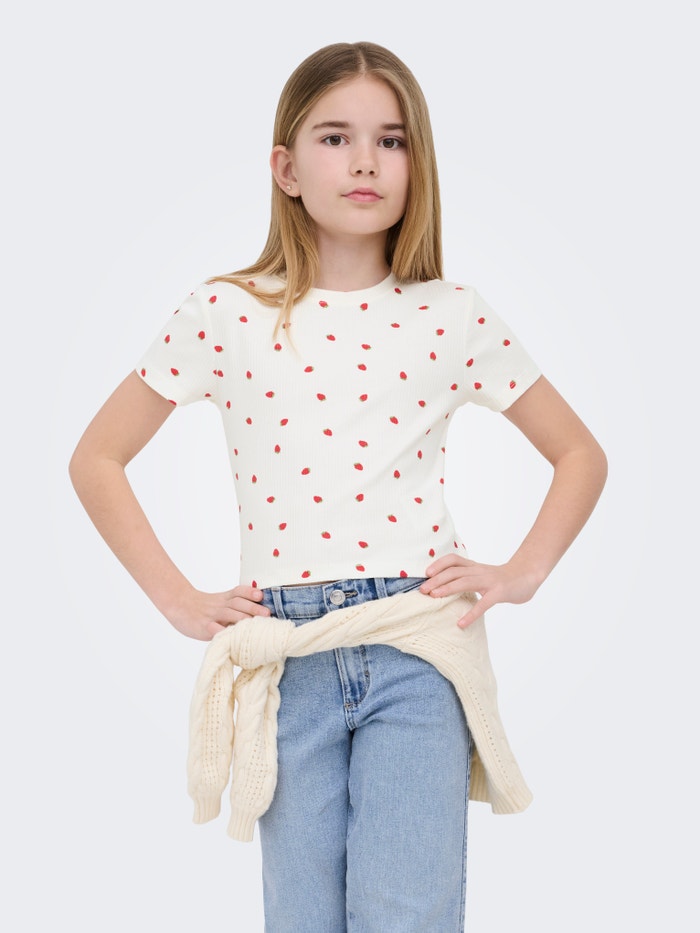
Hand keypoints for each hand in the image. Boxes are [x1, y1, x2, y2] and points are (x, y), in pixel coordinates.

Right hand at [164, 584, 270, 640]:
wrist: (179, 605)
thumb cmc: (205, 607)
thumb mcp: (221, 601)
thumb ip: (237, 605)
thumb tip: (262, 612)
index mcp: (225, 598)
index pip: (239, 591)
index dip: (249, 592)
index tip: (261, 595)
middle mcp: (220, 605)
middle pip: (238, 603)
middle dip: (253, 608)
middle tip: (267, 613)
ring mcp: (212, 616)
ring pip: (229, 614)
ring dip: (243, 619)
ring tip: (255, 625)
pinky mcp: (203, 627)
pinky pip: (213, 629)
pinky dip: (222, 631)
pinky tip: (232, 636)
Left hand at [420, 554, 542, 627]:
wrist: (528, 575)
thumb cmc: (502, 578)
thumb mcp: (482, 574)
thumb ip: (467, 577)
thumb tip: (446, 586)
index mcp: (474, 566)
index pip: (453, 560)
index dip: (439, 564)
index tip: (426, 573)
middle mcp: (479, 571)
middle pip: (454, 571)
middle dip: (436, 580)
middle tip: (422, 590)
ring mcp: (489, 581)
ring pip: (465, 582)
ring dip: (447, 589)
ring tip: (433, 597)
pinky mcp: (499, 593)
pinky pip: (483, 603)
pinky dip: (471, 614)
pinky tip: (461, 624)